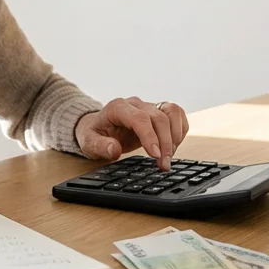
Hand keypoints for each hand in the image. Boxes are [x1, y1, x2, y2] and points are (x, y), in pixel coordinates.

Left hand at [75, 97, 189, 170]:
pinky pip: (177, 115)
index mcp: (118, 108)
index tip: (155, 155)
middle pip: (159, 117)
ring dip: (175, 135)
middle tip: (164, 165)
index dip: (150, 137)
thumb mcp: (89, 142)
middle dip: (165, 143)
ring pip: (172, 111)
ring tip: (169, 156)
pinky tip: (173, 146)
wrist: (98, 126)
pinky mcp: (158, 111)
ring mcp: (149, 105)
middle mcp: (136, 104)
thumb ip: (100, 146)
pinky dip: (179, 130)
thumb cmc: (94, 133)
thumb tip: (113, 149)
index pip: (140, 118)